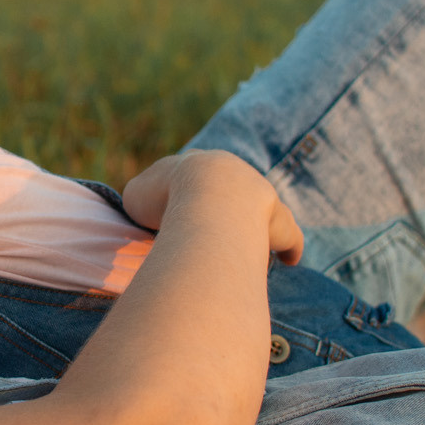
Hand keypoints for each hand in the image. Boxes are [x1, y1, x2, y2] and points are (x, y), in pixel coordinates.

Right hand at [120, 150, 303, 264]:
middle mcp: (233, 172)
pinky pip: (288, 236)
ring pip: (259, 212)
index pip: (190, 175)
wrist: (207, 198)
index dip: (181, 193)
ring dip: (253, 228)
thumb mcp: (136, 196)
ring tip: (245, 250)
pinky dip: (288, 247)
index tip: (174, 212)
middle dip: (220, 208)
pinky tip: (289, 261)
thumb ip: (142, 201)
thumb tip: (145, 214)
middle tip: (209, 232)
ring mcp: (260, 195)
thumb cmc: (165, 199)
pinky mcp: (279, 222)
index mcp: (197, 164)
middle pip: (229, 191)